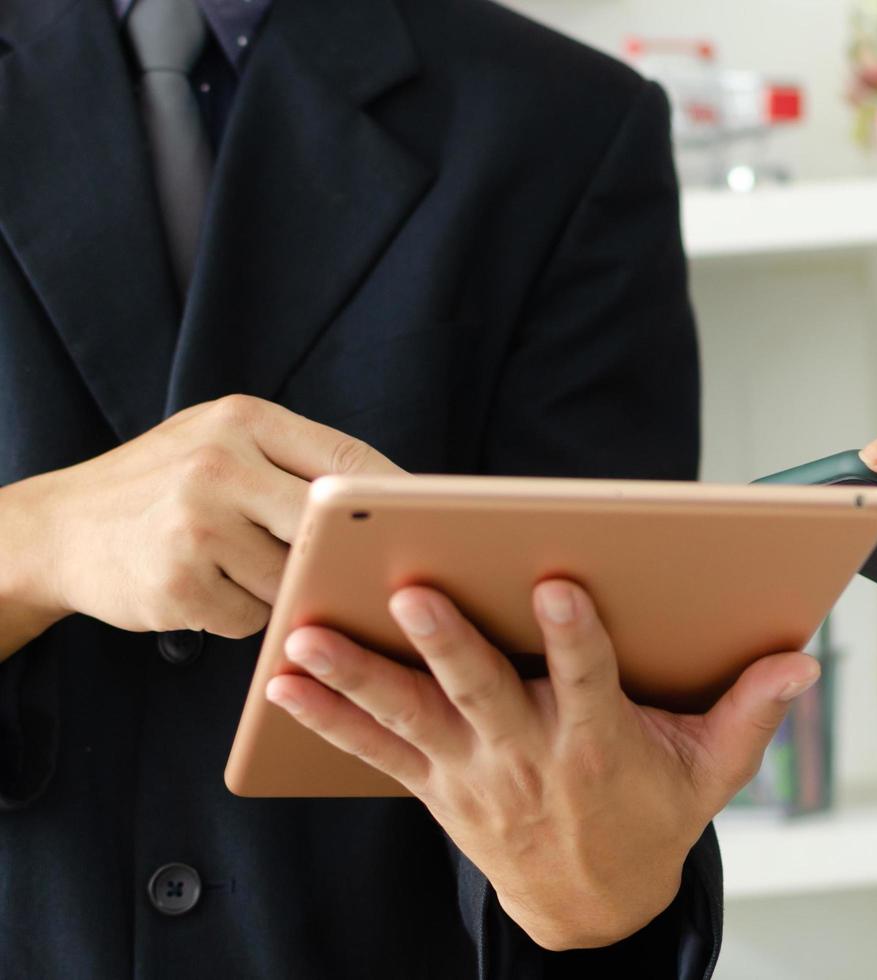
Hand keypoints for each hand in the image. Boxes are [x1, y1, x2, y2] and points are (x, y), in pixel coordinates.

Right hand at [0, 395, 399, 639]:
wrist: (56, 530)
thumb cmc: (161, 488)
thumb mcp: (217, 444)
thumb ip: (289, 464)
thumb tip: (392, 503)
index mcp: (241, 420)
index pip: (345, 457)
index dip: (396, 494)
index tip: (432, 521)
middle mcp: (218, 465)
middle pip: (327, 524)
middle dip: (345, 552)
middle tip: (366, 570)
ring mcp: (195, 526)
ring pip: (291, 578)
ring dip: (282, 588)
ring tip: (238, 567)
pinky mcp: (177, 585)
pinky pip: (250, 616)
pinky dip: (241, 614)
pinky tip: (206, 590)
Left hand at [264, 580, 819, 950]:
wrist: (593, 907)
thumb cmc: (651, 822)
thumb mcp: (712, 774)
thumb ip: (752, 712)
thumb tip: (801, 661)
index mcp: (600, 745)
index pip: (588, 681)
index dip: (576, 636)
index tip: (561, 584)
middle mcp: (529, 758)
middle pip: (483, 693)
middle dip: (449, 643)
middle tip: (415, 593)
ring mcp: (475, 775)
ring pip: (411, 718)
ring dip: (360, 677)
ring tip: (309, 637)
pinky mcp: (438, 788)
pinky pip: (376, 752)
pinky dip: (329, 718)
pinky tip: (284, 683)